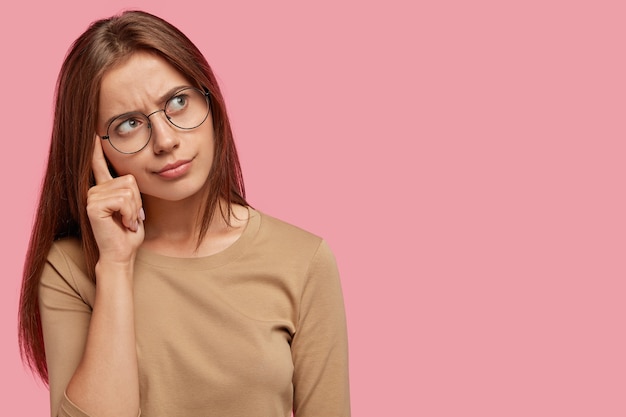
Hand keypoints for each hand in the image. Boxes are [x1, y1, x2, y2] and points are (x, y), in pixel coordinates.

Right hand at [87, 135, 144, 263]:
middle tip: (130, 217)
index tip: (95, 132)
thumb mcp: (134, 206)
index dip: (97, 148)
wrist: (122, 253)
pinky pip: (123, 200)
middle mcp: (94, 189)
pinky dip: (130, 213)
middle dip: (137, 201)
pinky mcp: (93, 205)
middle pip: (130, 179)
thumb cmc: (129, 232)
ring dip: (134, 210)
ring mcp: (92, 196)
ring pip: (128, 190)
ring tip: (126, 221)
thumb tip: (133, 174)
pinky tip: (122, 224)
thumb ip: (130, 190)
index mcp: (103, 188)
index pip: (99, 164)